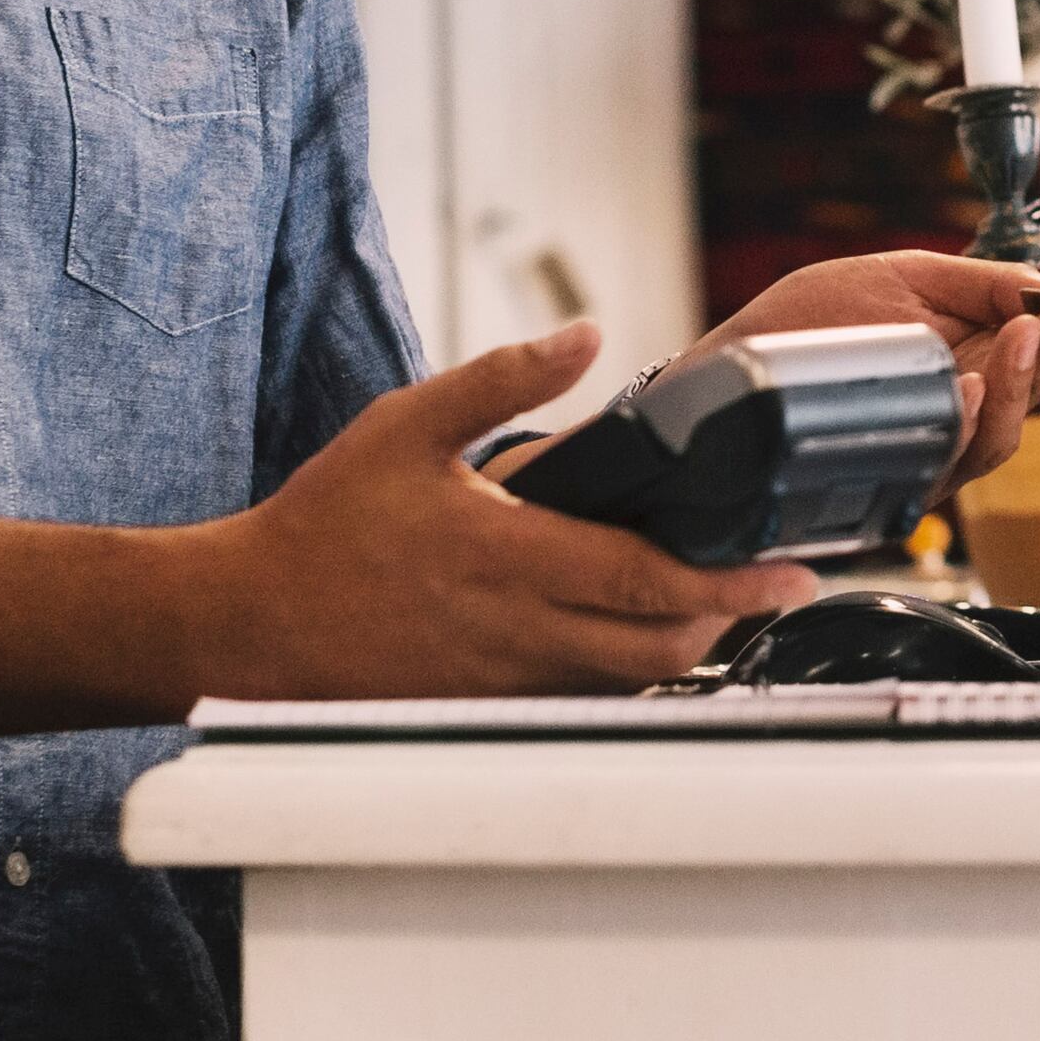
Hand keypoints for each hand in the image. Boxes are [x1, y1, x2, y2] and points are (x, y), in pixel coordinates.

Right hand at [219, 324, 817, 696]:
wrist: (247, 624)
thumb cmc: (325, 524)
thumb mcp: (408, 425)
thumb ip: (503, 379)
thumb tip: (585, 335)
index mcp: (508, 559)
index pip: (649, 582)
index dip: (733, 581)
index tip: (792, 570)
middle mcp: (518, 632)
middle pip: (662, 647)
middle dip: (730, 619)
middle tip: (769, 582)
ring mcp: (507, 679)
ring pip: (630, 679)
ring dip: (684, 646)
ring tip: (718, 598)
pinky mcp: (490, 704)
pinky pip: (583, 695)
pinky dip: (625, 667)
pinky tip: (632, 628)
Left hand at [692, 252, 1039, 487]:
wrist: (729, 365)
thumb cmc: (807, 324)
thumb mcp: (905, 277)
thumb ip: (981, 283)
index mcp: (980, 361)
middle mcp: (966, 412)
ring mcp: (934, 447)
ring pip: (1006, 431)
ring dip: (1026, 377)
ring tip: (1029, 329)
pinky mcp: (895, 473)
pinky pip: (945, 454)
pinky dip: (967, 415)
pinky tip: (975, 380)